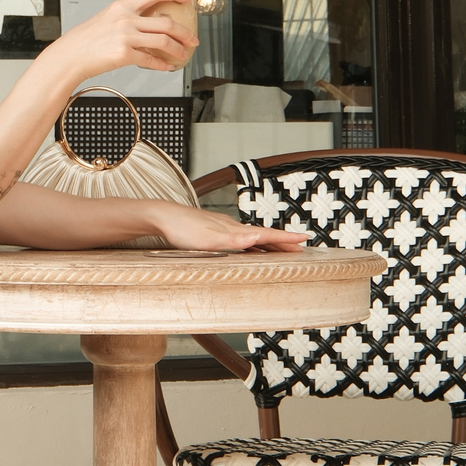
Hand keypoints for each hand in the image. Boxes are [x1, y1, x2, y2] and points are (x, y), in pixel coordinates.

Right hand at [48, 0, 198, 85]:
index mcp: (122, 6)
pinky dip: (162, 64)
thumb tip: (146, 22)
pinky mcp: (124, 55)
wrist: (70, 56)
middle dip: (184, 32)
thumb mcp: (106, 19)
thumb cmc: (85, 40)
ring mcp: (126, 37)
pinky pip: (151, 60)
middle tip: (192, 39)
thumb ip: (126, 17)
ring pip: (163, 41)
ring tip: (183, 54)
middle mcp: (126, 19)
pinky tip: (166, 66)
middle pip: (166, 22)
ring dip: (178, 49)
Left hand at [151, 202, 307, 253]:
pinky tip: (249, 248)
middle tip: (301, 247)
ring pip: (252, 237)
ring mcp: (223, 228)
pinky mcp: (213, 231)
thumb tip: (257, 237)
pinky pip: (240, 239)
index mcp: (234, 230)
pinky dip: (252, 244)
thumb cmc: (181, 228)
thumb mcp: (207, 239)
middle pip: (263, 236)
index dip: (286, 238)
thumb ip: (233, 240)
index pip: (266, 235)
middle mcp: (231, 227)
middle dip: (283, 242)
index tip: (304, 239)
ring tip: (281, 249)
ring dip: (269, 244)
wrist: (161, 216)